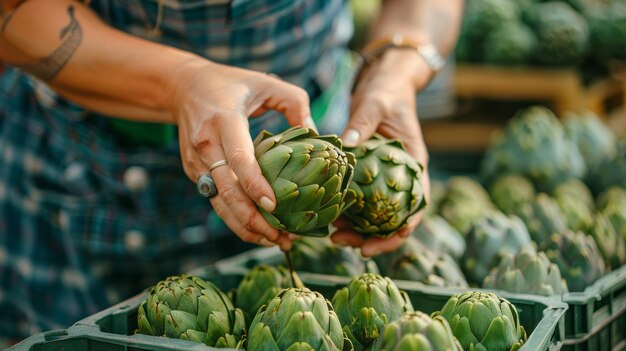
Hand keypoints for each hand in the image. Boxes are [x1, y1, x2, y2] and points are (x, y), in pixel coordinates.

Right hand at [169, 59, 314, 250]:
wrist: (183, 87)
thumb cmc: (232, 84)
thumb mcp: (267, 83)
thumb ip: (296, 104)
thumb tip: (317, 137)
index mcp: (223, 120)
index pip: (239, 159)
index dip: (256, 184)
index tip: (274, 206)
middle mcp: (205, 144)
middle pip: (227, 191)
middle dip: (253, 220)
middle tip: (283, 237)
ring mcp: (195, 162)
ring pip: (219, 204)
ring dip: (245, 228)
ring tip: (276, 241)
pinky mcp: (194, 172)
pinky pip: (216, 201)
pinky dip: (236, 219)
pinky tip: (260, 230)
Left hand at [331, 49, 430, 256]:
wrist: (381, 88)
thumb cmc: (386, 95)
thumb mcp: (376, 105)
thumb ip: (363, 122)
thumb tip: (346, 142)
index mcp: (413, 164)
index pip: (418, 203)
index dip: (407, 225)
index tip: (391, 238)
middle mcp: (400, 178)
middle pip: (394, 219)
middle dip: (375, 238)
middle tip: (349, 245)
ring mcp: (382, 180)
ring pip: (374, 217)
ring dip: (357, 231)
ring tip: (335, 238)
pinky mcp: (365, 178)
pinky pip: (357, 202)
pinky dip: (345, 214)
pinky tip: (328, 220)